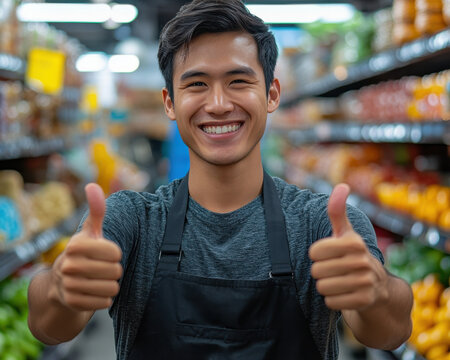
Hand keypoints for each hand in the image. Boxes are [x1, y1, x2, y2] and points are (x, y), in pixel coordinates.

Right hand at [50, 183, 122, 311]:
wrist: (61, 283)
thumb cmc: (84, 252)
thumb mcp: (90, 231)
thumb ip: (96, 210)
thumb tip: (92, 185)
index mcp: (75, 245)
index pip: (116, 252)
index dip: (115, 253)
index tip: (106, 253)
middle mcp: (69, 265)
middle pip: (115, 271)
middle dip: (114, 270)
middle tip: (103, 268)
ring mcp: (69, 286)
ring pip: (112, 288)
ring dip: (111, 284)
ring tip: (99, 279)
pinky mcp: (73, 303)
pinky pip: (105, 302)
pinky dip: (104, 298)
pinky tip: (94, 291)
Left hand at [309, 184, 387, 310]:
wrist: (378, 287)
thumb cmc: (352, 254)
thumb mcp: (345, 233)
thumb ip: (337, 211)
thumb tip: (342, 185)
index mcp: (354, 242)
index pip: (314, 251)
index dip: (316, 254)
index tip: (328, 254)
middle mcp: (363, 261)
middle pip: (316, 271)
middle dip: (321, 272)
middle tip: (334, 270)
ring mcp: (365, 283)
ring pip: (322, 287)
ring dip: (326, 286)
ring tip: (338, 281)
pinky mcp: (364, 301)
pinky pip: (330, 302)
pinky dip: (333, 300)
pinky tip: (344, 294)